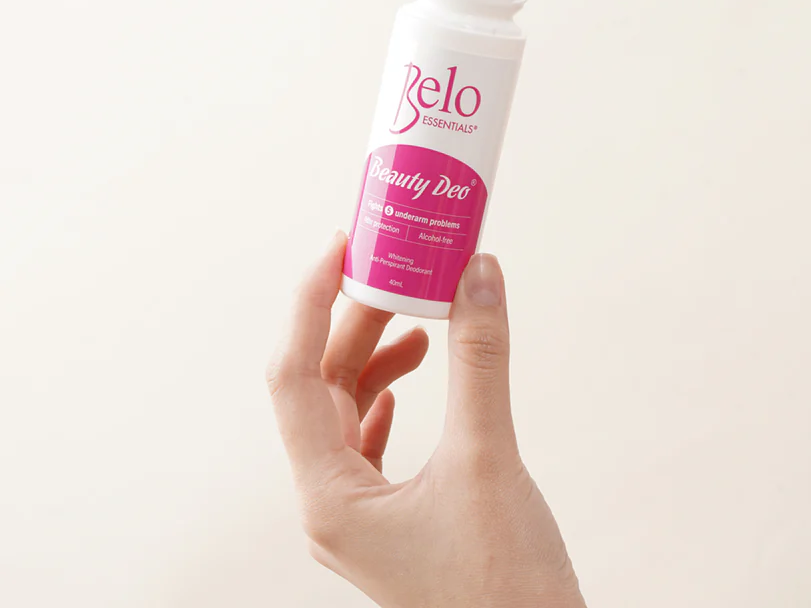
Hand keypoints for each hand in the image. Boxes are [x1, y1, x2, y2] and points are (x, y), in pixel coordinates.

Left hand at [267, 233, 583, 607]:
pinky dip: (384, 397)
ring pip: (347, 412)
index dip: (310, 303)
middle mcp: (332, 505)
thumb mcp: (488, 457)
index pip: (294, 376)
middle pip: (322, 388)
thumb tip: (477, 274)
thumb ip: (479, 360)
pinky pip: (369, 441)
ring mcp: (360, 516)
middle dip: (356, 323)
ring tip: (421, 321)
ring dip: (376, 357)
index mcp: (330, 497)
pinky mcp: (393, 520)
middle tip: (398, 272)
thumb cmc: (505, 588)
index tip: (340, 248)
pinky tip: (407, 381)